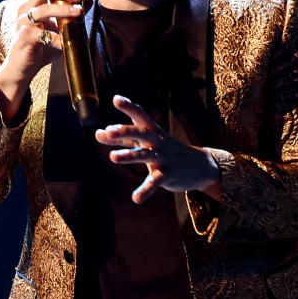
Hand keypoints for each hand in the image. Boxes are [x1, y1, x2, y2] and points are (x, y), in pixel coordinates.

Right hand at [0, 0, 83, 121]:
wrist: (24, 67)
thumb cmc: (42, 45)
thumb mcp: (59, 27)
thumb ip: (71, 15)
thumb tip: (89, 1)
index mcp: (33, 1)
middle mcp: (26, 7)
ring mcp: (23, 21)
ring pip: (44, 8)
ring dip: (64, 9)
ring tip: (78, 13)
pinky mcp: (24, 36)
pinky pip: (44, 34)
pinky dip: (59, 38)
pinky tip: (67, 42)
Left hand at [94, 95, 221, 203]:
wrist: (199, 165)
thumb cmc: (165, 149)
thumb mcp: (146, 141)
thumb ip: (122, 138)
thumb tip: (98, 133)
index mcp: (152, 131)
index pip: (140, 115)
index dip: (129, 107)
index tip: (116, 99)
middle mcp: (157, 141)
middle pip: (141, 133)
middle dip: (125, 131)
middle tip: (108, 131)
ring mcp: (163, 158)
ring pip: (145, 155)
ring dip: (129, 156)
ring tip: (113, 157)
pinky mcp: (167, 175)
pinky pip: (155, 182)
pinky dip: (145, 190)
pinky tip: (136, 198)